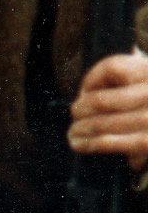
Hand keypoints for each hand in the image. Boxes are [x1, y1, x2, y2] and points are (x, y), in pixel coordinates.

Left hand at [69, 51, 147, 171]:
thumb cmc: (147, 101)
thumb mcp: (143, 81)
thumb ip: (126, 74)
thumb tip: (93, 88)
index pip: (112, 68)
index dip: (91, 80)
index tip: (84, 91)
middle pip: (101, 100)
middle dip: (80, 109)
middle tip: (74, 114)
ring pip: (102, 122)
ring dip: (81, 129)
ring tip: (72, 132)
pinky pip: (111, 142)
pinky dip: (90, 143)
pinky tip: (79, 144)